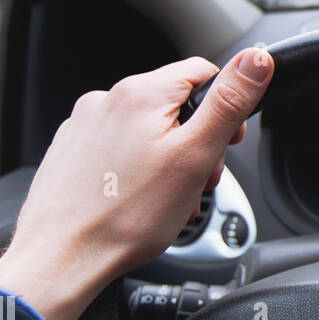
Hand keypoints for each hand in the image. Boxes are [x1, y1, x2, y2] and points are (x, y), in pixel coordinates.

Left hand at [0, 47, 273, 319]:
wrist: (61, 259)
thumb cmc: (126, 216)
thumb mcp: (196, 155)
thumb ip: (229, 102)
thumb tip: (257, 60)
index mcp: (141, 93)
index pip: (203, 72)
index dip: (226, 107)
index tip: (228, 142)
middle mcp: (107, 100)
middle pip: (176, 105)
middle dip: (197, 141)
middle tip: (197, 180)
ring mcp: (85, 126)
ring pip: (148, 130)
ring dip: (170, 159)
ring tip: (169, 198)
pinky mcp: (72, 152)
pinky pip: (120, 149)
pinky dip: (138, 170)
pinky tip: (139, 200)